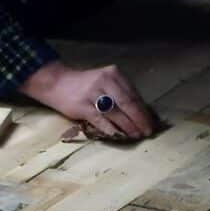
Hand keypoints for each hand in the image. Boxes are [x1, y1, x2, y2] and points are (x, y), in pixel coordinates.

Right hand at [18, 61, 154, 138]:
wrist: (57, 83)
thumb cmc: (86, 86)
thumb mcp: (105, 83)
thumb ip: (121, 94)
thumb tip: (141, 114)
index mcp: (114, 74)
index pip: (134, 95)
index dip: (144, 111)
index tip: (152, 123)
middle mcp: (104, 81)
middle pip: (128, 104)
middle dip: (140, 120)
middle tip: (147, 132)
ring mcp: (93, 93)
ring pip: (116, 113)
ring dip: (128, 127)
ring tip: (136, 135)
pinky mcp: (82, 106)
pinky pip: (100, 120)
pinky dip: (111, 129)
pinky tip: (118, 135)